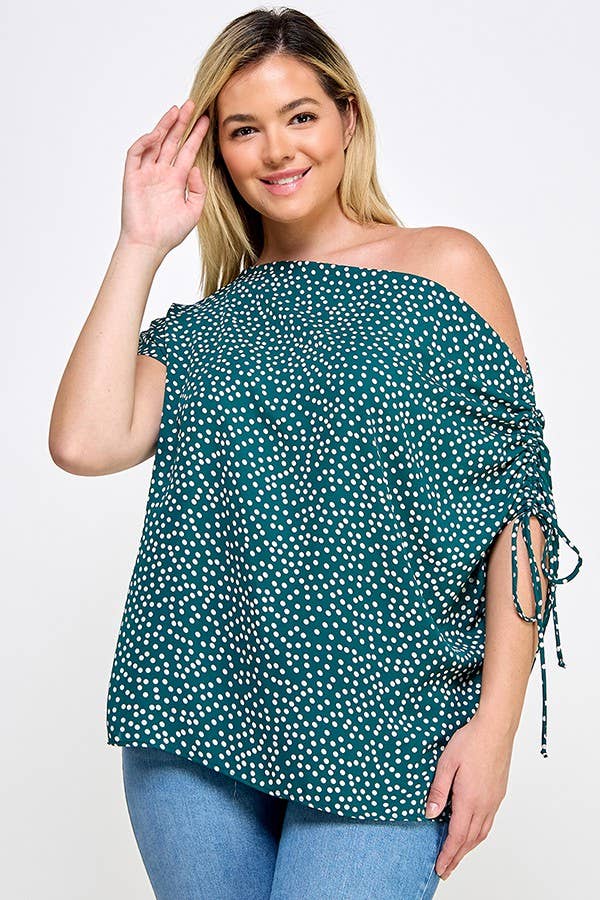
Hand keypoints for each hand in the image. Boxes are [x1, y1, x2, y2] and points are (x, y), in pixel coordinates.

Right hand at [119, 99, 209, 257]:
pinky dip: (145, 143)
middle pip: (172, 141)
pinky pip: (136, 154)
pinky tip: (156, 134)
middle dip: (181, 123)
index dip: (196, 135)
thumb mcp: (194, 211)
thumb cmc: (170, 232)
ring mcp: (146, 173)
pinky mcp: (132, 177)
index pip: (188, 151)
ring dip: (164, 126)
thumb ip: (198, 189)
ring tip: (176, 110)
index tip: (206, 120)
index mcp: (177, 180)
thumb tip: (196, 169)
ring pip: (155, 143)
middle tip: (192, 105)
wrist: (149, 245)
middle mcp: (162, 173)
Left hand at [424, 712, 513, 879]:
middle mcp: (484, 805)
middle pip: (470, 840)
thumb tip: (430, 814)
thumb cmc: (470, 742)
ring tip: (457, 855)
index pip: (457, 836)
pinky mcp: (498, 793)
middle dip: (457, 857)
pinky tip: (472, 832)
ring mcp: (494, 800)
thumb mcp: (446, 763)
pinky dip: (478, 834)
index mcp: (469, 800)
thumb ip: (438, 790)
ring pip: (481, 833)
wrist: (495, 729)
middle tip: (446, 869)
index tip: (440, 867)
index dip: (448, 854)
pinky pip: (488, 822)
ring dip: (468, 847)